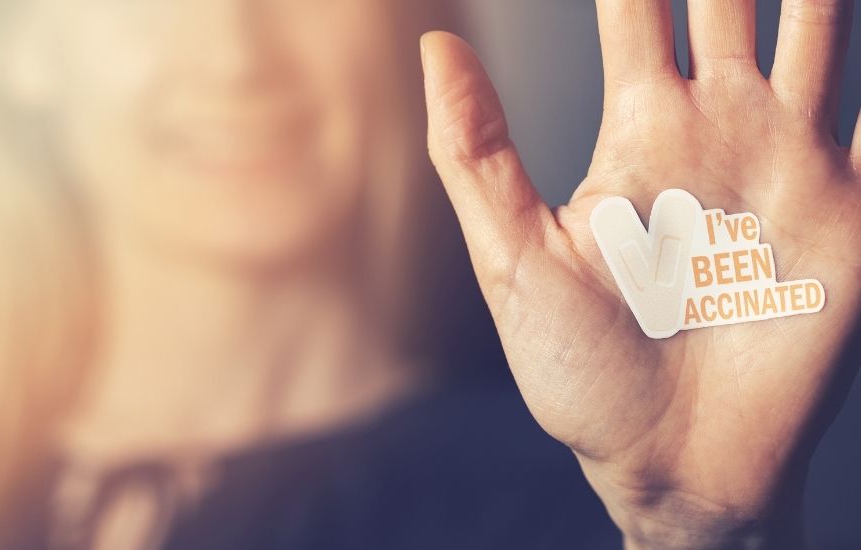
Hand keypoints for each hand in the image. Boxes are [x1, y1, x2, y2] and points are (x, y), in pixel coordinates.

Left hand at [421, 1, 859, 547]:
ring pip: (818, 30)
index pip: (636, 7)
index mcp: (638, 132)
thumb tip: (435, 44)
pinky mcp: (849, 211)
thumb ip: (477, 151)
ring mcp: (791, 163)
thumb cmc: (582, 372)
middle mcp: (718, 130)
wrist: (670, 463)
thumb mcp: (514, 257)